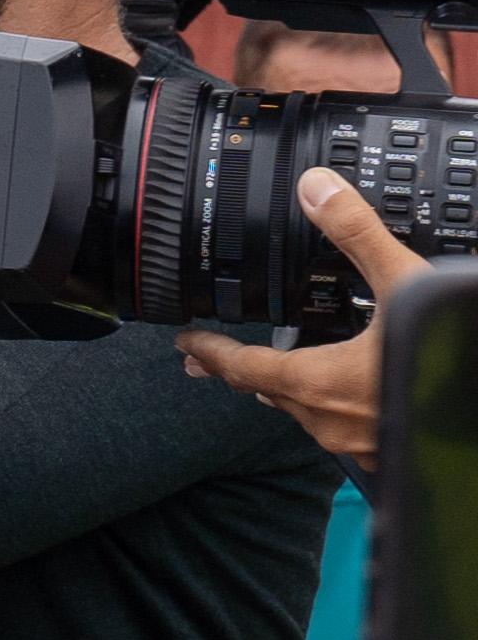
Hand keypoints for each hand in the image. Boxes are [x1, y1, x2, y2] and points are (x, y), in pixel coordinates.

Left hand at [177, 169, 425, 466]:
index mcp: (318, 382)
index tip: (187, 344)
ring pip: (305, 413)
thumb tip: (318, 188)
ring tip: (270, 378)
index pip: (243, 366)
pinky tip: (342, 398)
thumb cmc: (455, 358)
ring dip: (286, 391)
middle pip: (269, 391)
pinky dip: (330, 405)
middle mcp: (329, 420)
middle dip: (240, 371)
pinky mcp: (386, 450)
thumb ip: (357, 234)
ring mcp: (357, 442)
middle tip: (209, 363)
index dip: (211, 351)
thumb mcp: (406, 283)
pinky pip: (342, 427)